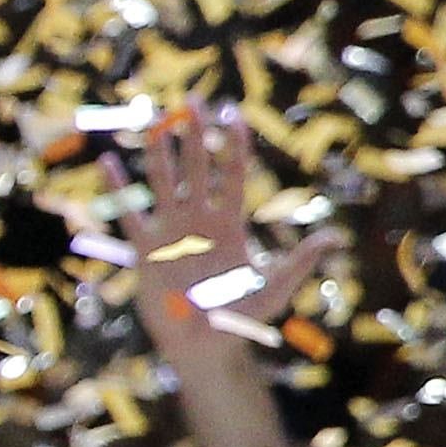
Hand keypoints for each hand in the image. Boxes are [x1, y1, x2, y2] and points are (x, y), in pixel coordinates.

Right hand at [109, 101, 339, 345]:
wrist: (202, 345)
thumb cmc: (241, 319)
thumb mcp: (275, 289)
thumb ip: (300, 262)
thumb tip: (334, 238)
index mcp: (230, 224)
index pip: (233, 176)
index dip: (233, 147)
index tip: (233, 117)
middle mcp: (200, 221)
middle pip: (196, 168)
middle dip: (194, 135)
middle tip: (191, 101)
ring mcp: (171, 233)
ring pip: (164, 183)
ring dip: (160, 152)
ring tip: (155, 121)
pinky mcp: (146, 250)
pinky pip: (131, 215)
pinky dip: (120, 190)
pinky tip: (110, 163)